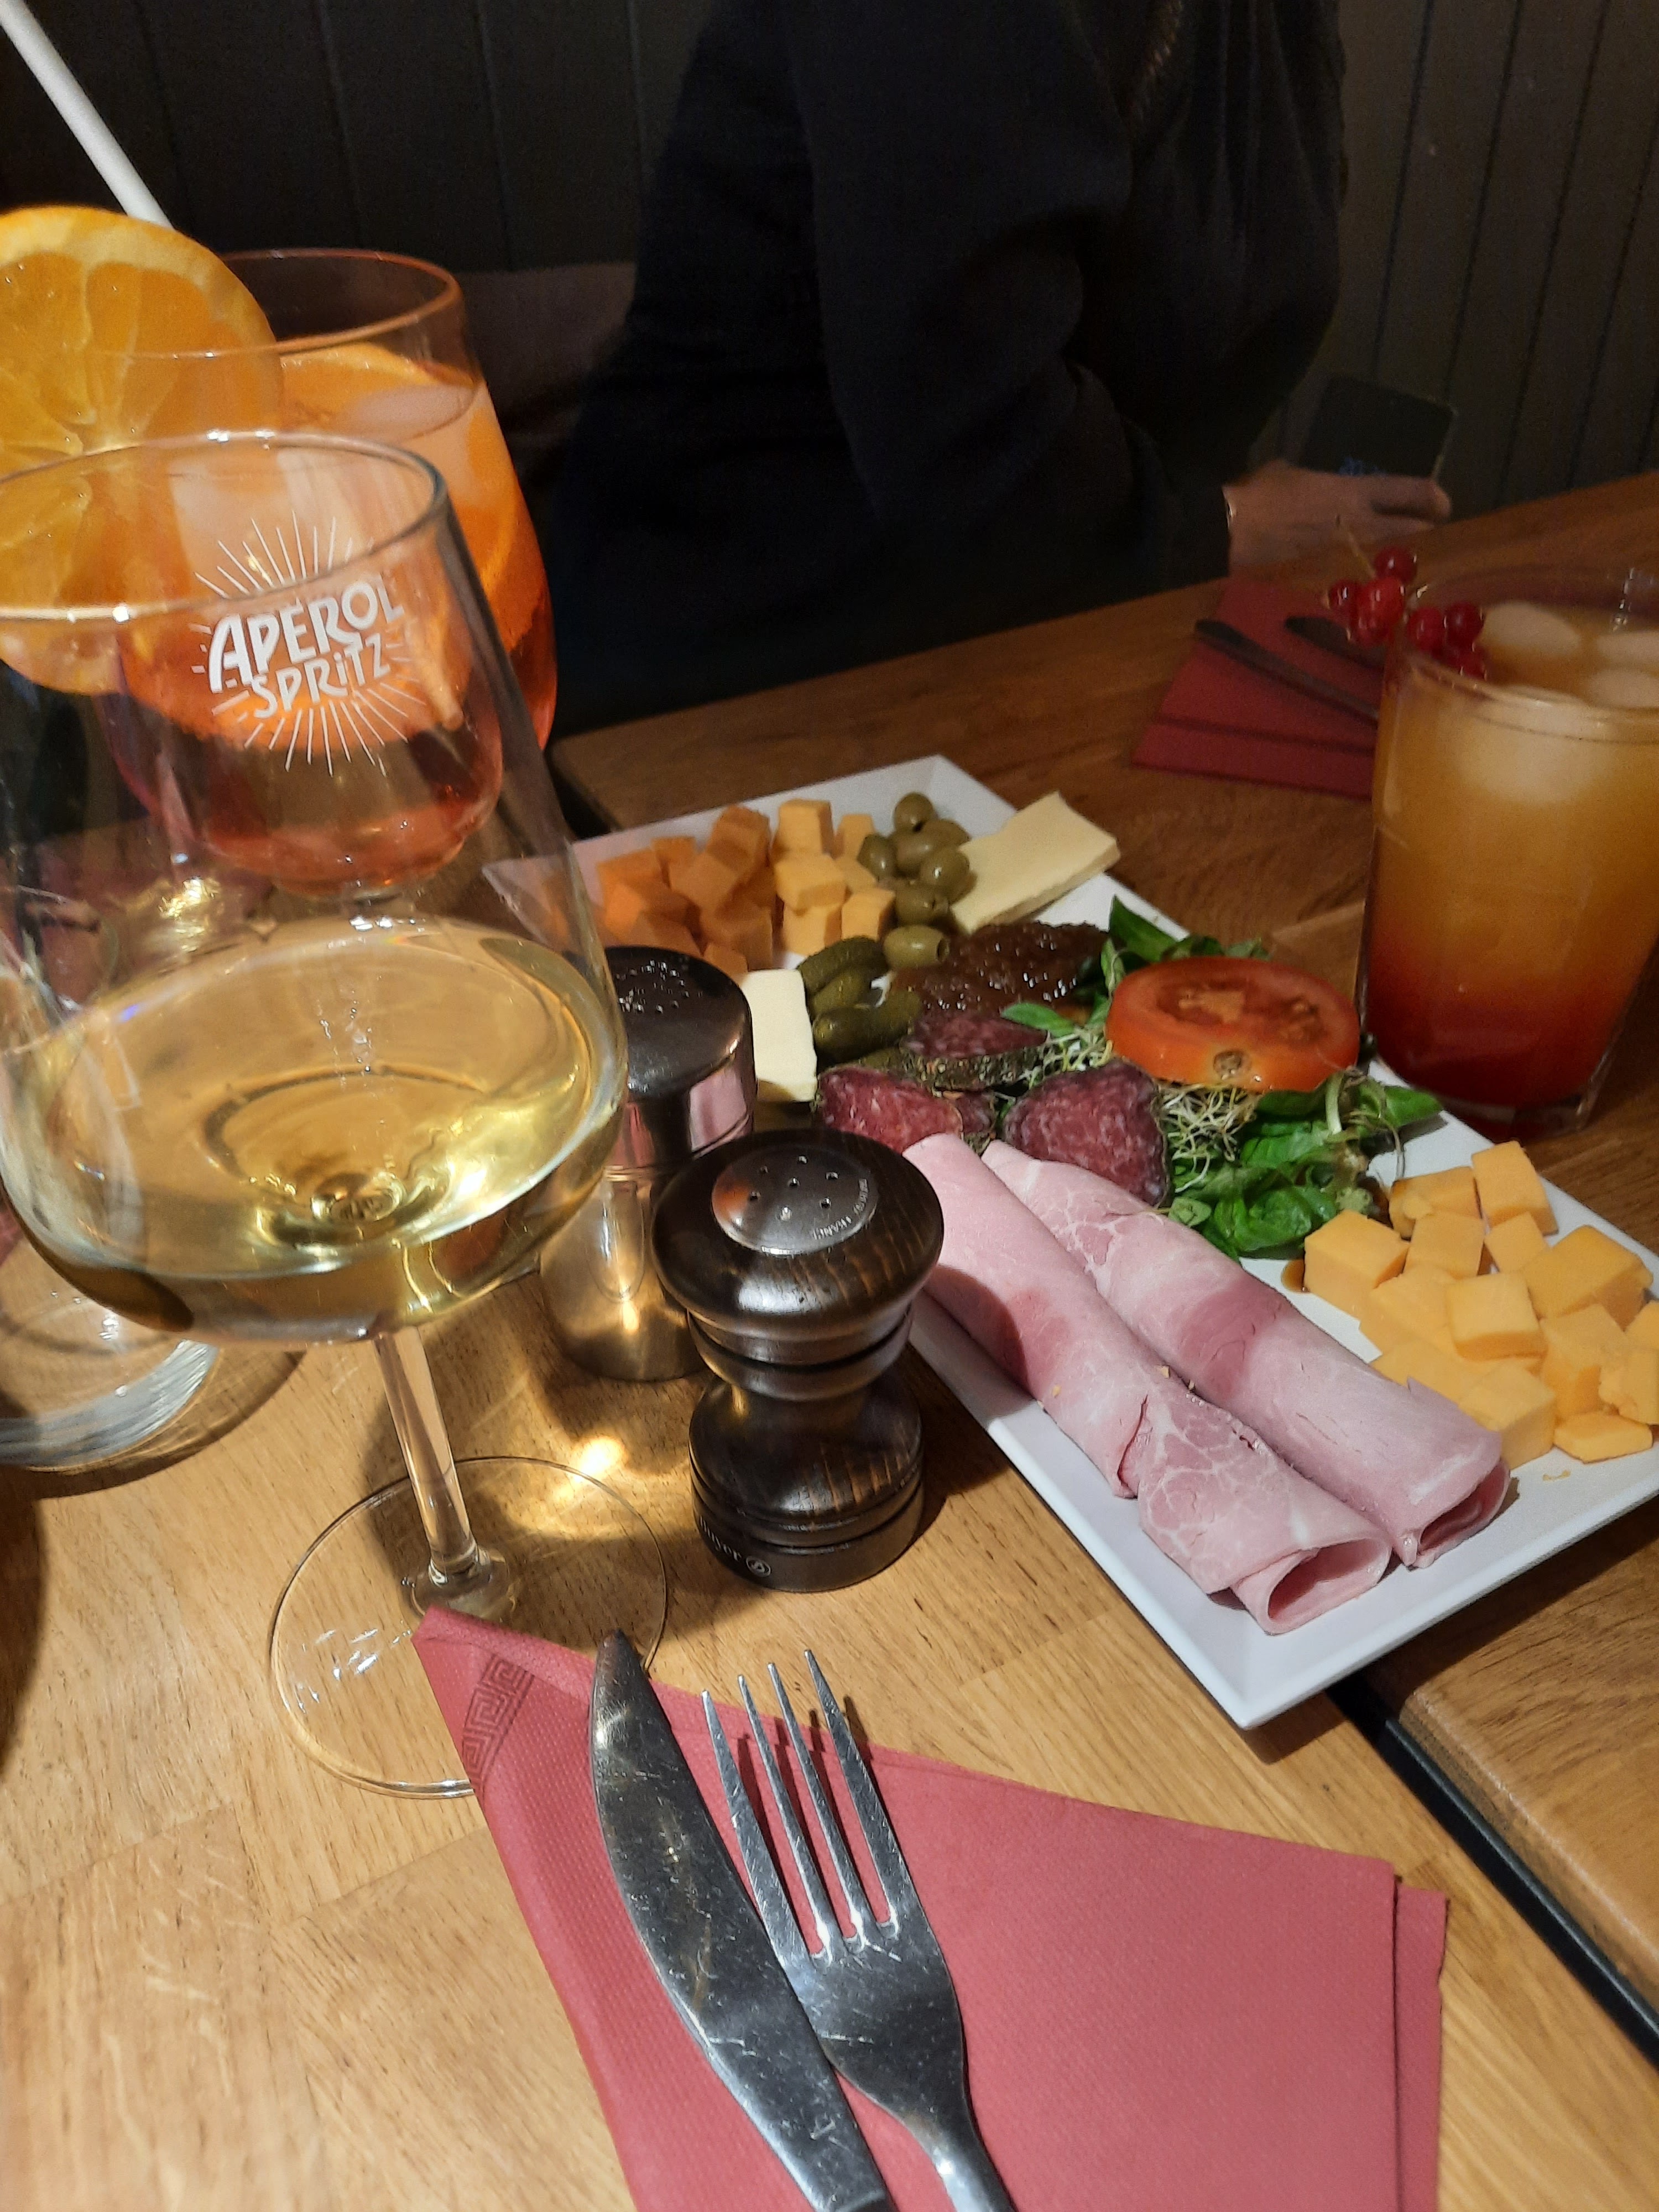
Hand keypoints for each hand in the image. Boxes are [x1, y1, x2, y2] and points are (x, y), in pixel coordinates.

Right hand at [1224, 459, 1450, 568]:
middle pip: (1419, 532)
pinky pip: (1362, 586)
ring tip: (1398, 568)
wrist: (1230, 532)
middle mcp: (1364, 524)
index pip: (1415, 491)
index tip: (1441, 506)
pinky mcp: (1331, 584)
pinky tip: (1365, 590)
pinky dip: (1369, 588)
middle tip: (1427, 540)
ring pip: (1395, 564)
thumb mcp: (1291, 472)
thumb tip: (1315, 483)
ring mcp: (1349, 559)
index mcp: (1356, 491)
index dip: (1435, 499)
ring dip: (1402, 566)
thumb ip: (1317, 479)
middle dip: (1429, 536)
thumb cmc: (1257, 497)